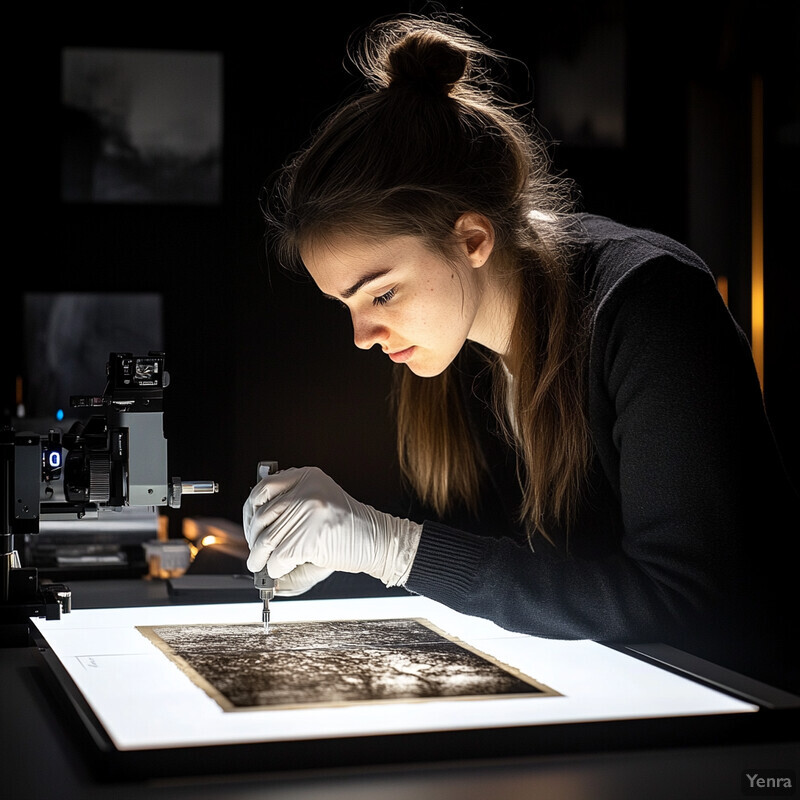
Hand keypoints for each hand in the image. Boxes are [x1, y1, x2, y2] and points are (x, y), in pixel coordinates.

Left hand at [242, 466, 421, 594]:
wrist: (379, 540)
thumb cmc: (351, 526)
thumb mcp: (319, 503)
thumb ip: (290, 505)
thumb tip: (254, 526)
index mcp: (307, 477)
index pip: (264, 488)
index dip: (252, 509)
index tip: (251, 524)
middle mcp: (306, 490)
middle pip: (263, 516)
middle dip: (254, 538)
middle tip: (255, 552)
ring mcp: (307, 512)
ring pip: (267, 539)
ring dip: (260, 558)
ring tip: (260, 565)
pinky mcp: (309, 537)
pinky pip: (278, 557)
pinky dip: (275, 569)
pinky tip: (279, 570)